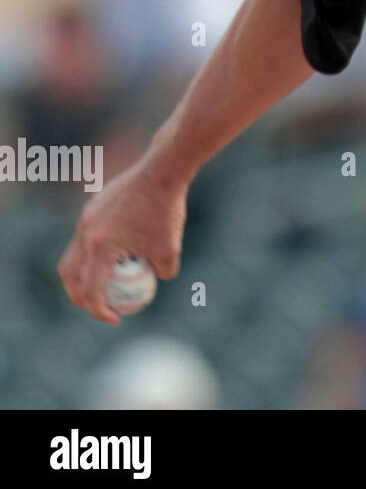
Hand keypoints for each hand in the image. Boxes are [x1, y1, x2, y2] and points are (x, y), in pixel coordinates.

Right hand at [57, 152, 187, 324]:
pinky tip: (120, 249)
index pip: (90, 292)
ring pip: (75, 255)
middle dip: (81, 297)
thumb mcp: (171, 249)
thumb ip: (162, 272)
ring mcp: (86, 219)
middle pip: (70, 276)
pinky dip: (95, 250)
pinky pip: (87, 236)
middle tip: (100, 306)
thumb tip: (155, 280)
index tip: (115, 318)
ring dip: (85, 272)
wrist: (163, 170)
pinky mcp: (92, 207)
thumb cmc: (167, 210)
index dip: (100, 311)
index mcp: (100, 249)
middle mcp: (86, 234)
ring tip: (107, 281)